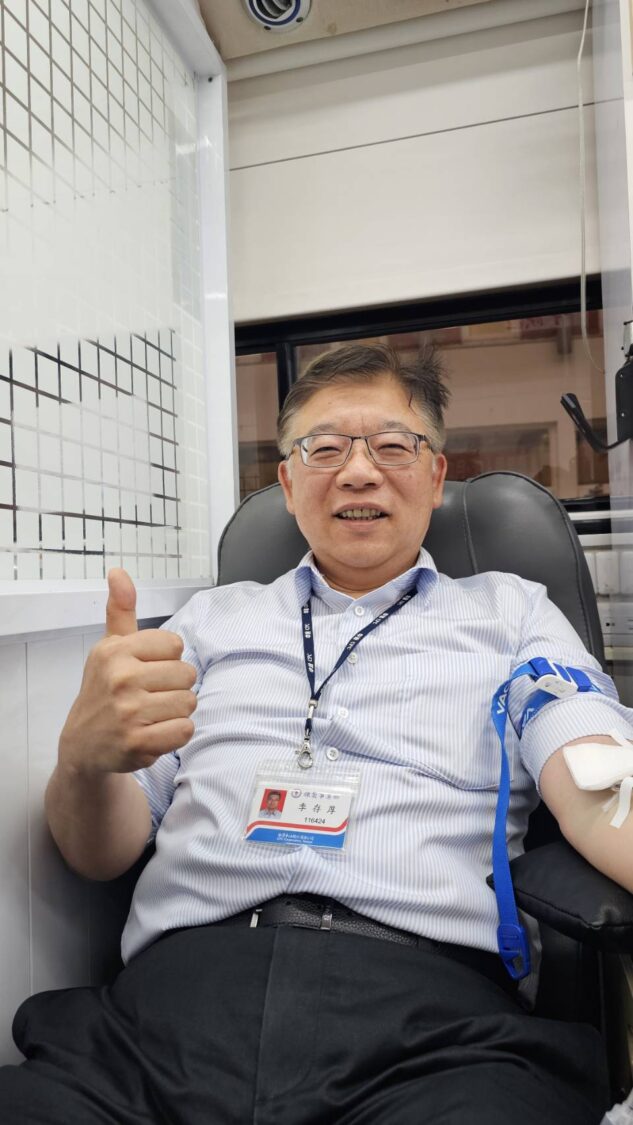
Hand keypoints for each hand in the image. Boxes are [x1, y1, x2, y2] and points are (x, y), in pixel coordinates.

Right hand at [58, 568, 196, 774]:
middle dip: (175, 687)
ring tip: (153, 715)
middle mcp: (120, 678)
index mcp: (116, 651)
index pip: (175, 645)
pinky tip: (155, 732)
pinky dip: (176, 733)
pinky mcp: (138, 743)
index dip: (168, 660)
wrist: (84, 744)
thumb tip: (118, 571)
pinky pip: (185, 729)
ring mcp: (128, 712)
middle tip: (150, 697)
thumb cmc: (104, 690)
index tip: (147, 670)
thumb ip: (120, 610)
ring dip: (177, 711)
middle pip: (187, 674)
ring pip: (189, 702)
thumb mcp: (109, 647)